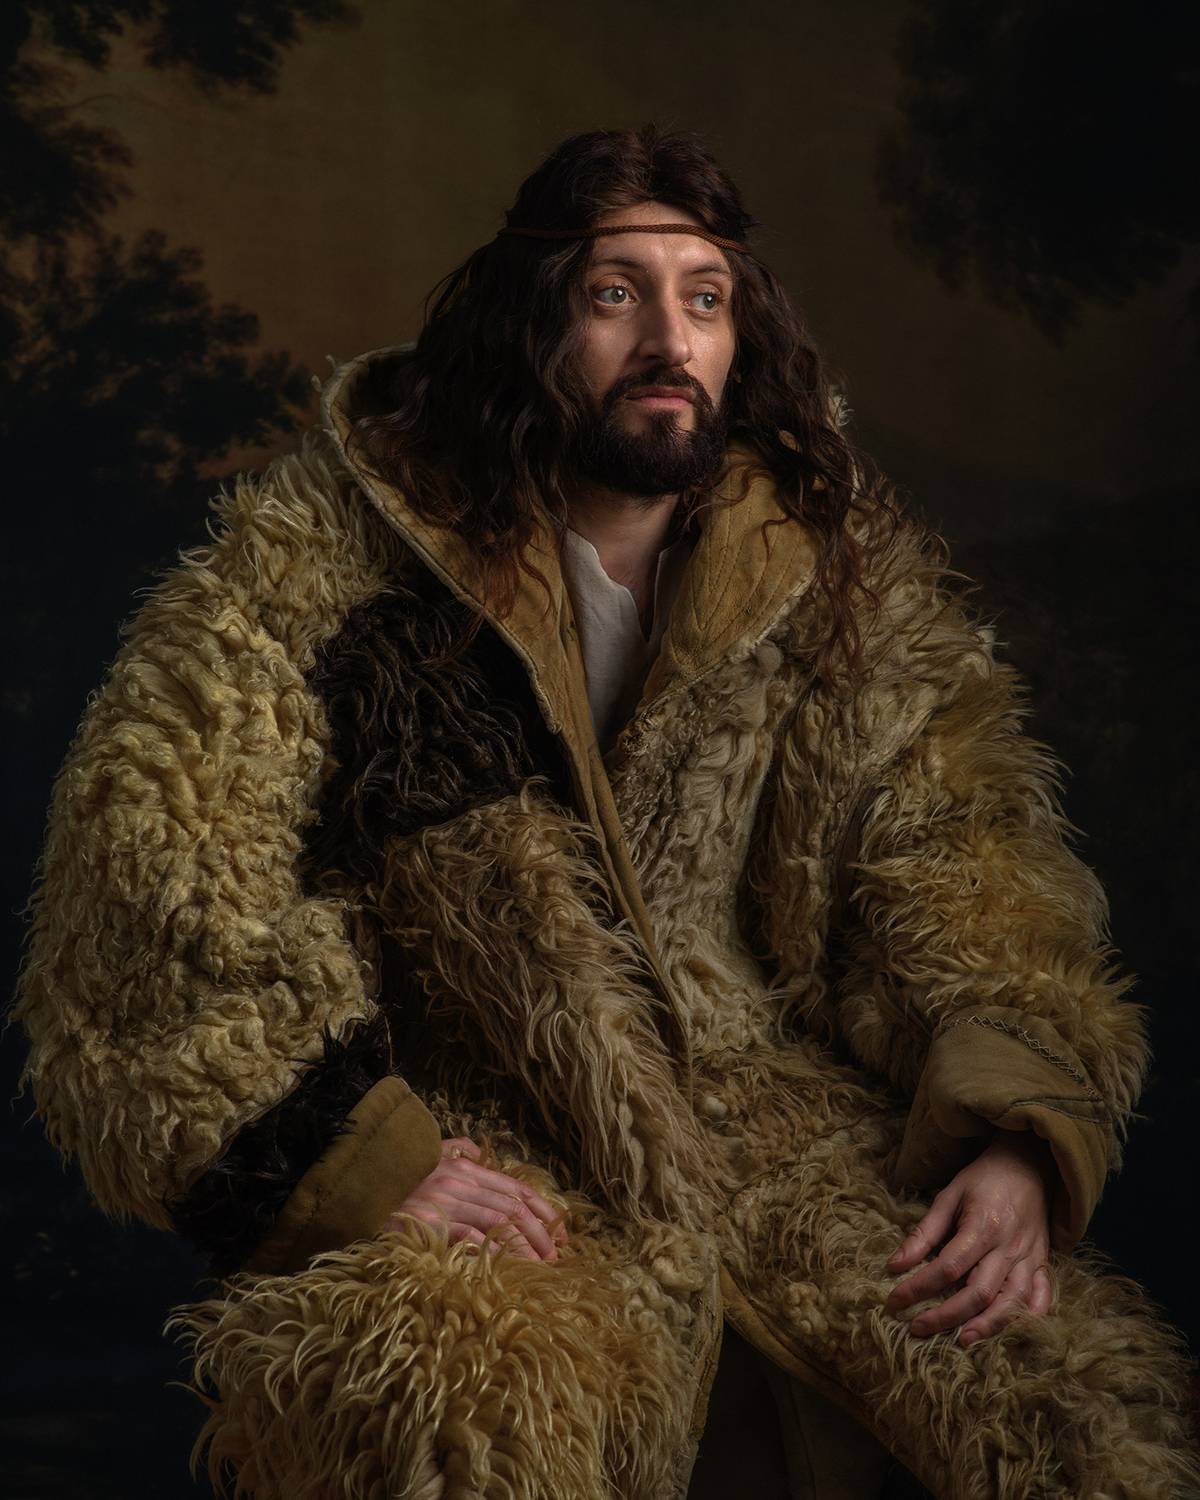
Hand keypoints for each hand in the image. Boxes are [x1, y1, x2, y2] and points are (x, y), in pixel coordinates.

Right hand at [386, 1137, 568, 1261]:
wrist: (355, 1199)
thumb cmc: (395, 1185)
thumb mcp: (426, 1158)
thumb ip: (453, 1150)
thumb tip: (477, 1150)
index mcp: (463, 1168)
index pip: (515, 1188)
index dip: (543, 1210)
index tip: (561, 1232)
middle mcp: (458, 1181)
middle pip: (513, 1206)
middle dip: (541, 1232)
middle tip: (557, 1256)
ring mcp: (445, 1202)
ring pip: (499, 1222)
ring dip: (525, 1246)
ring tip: (541, 1265)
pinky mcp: (431, 1224)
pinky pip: (472, 1239)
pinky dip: (495, 1253)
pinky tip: (510, 1268)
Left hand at [884, 1130, 1055, 1347]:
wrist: (1029, 1163)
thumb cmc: (983, 1179)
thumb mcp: (948, 1195)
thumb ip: (923, 1232)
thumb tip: (894, 1265)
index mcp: (982, 1226)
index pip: (947, 1267)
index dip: (918, 1288)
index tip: (894, 1302)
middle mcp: (1009, 1247)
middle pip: (979, 1292)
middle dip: (946, 1316)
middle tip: (917, 1329)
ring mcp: (1030, 1257)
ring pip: (1012, 1303)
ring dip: (987, 1326)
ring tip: (960, 1340)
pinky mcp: (1044, 1262)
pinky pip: (1041, 1296)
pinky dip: (1029, 1318)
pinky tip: (1009, 1331)